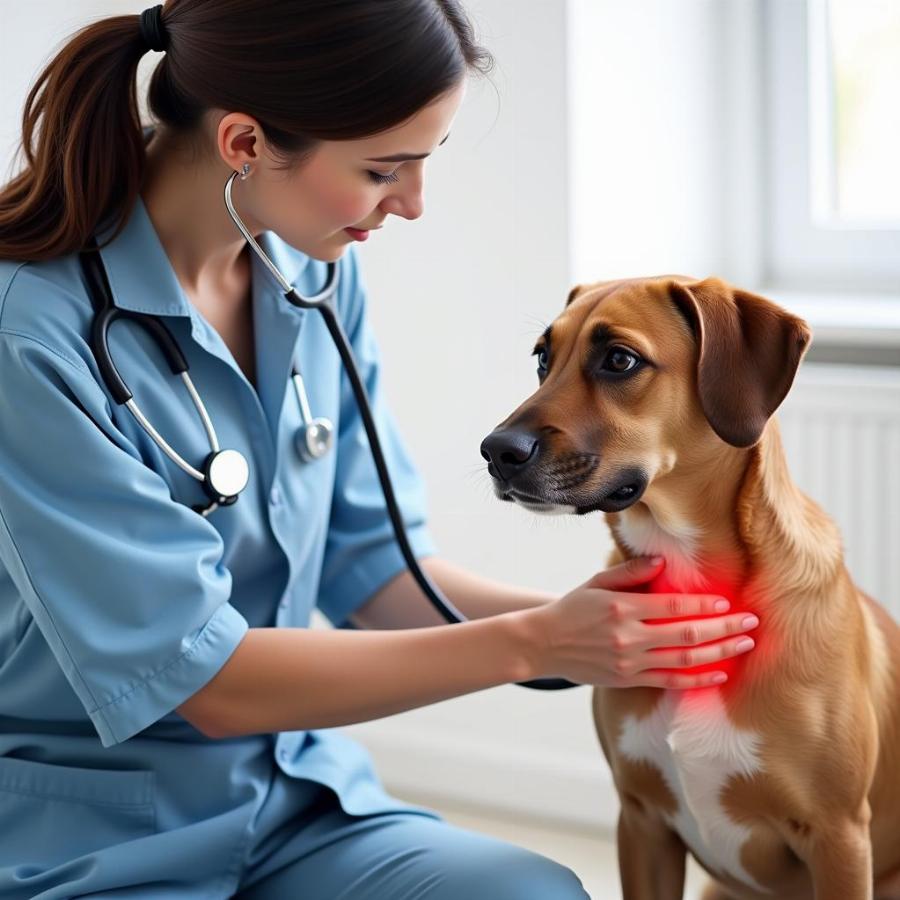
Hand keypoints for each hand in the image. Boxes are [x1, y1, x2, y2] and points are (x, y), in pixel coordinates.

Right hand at [523, 556, 756, 688]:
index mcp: (622, 608)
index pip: (674, 607)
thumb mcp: (597, 582)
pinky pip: (670, 681)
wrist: (543, 644)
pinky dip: (697, 679)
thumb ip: (630, 573)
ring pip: (685, 660)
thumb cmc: (572, 608)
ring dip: (719, 652)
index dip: (704, 606)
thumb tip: (663, 563)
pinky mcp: (628, 680)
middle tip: (751, 622)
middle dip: (724, 628)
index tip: (728, 603)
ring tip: (744, 644)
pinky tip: (719, 673)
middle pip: (687, 634)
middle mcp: (629, 637)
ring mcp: (630, 662)